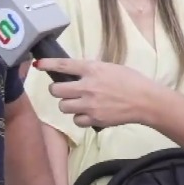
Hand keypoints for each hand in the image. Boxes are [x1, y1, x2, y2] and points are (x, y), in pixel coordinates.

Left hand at [40, 59, 164, 127]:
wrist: (145, 100)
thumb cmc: (131, 80)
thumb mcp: (110, 68)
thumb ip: (92, 70)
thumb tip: (75, 73)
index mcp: (92, 69)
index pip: (64, 65)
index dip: (48, 64)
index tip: (38, 64)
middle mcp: (88, 86)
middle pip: (56, 90)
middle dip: (57, 90)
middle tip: (64, 91)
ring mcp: (90, 104)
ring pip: (63, 106)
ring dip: (67, 105)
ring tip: (77, 103)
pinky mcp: (94, 119)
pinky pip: (76, 120)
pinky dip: (79, 118)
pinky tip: (88, 114)